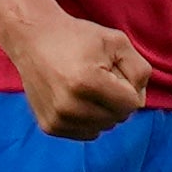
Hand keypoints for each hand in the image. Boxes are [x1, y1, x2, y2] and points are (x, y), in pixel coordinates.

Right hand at [11, 8, 150, 139]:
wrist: (33, 39)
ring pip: (103, 128)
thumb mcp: (117, 42)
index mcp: (87, 83)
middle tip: (99, 77)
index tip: (113, 71)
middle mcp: (70, 106)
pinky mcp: (49, 126)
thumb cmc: (77, 38)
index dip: (129, 86)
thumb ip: (139, 71)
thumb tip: (139, 102)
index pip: (131, 104)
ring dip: (104, 111)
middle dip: (117, 99)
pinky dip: (89, 120)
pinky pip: (86, 133)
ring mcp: (57, 119)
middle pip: (118, 118)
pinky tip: (77, 99)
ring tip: (87, 88)